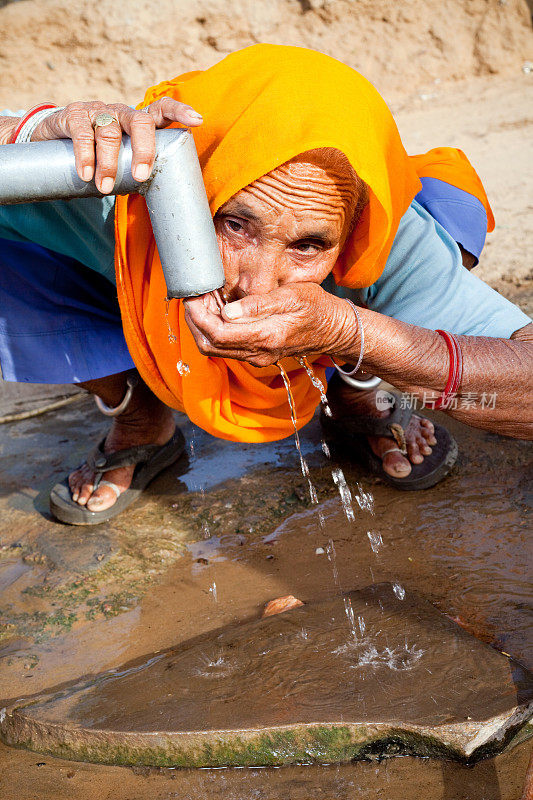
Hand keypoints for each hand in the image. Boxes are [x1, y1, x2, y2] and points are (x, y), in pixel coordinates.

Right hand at [31, 98, 202, 192]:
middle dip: (144, 149)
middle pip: (139, 122)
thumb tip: (162, 204)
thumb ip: (135, 175)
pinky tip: (85, 174)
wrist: (52, 144)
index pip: (161, 110)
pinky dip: (85, 155)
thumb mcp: (120, 165)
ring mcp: (97, 111)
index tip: (197, 121)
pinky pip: (82, 132)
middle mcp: (120, 113)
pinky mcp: (73, 114)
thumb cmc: (97, 159)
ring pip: (109, 131)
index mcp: (136, 124)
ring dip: (108, 163)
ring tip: (104, 187)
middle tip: (141, 176)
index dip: (179, 111)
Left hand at [183, 283, 357, 366]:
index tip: (193, 295)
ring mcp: (256, 356)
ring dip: (202, 324)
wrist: (334, 329)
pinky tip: (218, 308)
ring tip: (204, 298)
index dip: (198, 315)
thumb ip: (258, 305)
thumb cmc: (317, 307)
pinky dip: (214, 328)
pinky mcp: (256, 353)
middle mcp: (257, 353)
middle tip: (193, 295)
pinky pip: (226, 345)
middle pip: (209, 345)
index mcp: (265, 337)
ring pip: (214, 347)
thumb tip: (228, 311)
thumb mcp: (292, 296)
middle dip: (194, 320)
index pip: (217, 333)